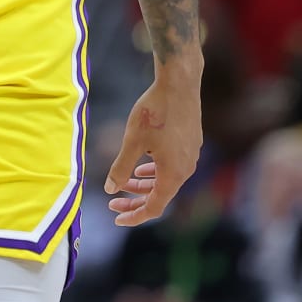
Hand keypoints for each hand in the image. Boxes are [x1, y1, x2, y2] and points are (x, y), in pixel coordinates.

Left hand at [106, 66, 202, 226]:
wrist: (179, 83)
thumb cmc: (154, 112)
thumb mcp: (132, 141)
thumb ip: (121, 168)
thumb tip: (110, 190)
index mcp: (173, 174)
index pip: (154, 207)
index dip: (134, 216)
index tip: (116, 218)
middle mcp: (186, 169)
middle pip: (160, 195)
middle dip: (135, 201)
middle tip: (113, 203)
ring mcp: (190, 156)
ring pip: (166, 180)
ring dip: (144, 184)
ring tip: (124, 182)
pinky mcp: (191, 143)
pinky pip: (172, 166)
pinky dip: (155, 171)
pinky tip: (143, 164)